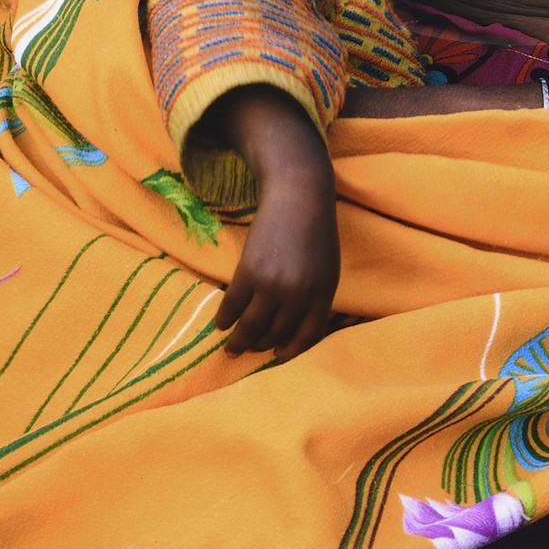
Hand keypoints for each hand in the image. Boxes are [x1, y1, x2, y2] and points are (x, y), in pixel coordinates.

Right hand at [208, 85, 340, 358]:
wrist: (299, 195)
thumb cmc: (315, 232)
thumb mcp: (327, 267)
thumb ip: (315, 299)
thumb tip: (295, 334)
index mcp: (323, 293)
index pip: (308, 335)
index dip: (291, 349)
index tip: (278, 353)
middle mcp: (300, 294)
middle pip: (276, 333)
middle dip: (261, 345)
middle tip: (249, 350)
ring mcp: (273, 284)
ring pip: (252, 326)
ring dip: (239, 342)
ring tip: (232, 347)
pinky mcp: (249, 272)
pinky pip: (233, 306)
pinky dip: (225, 319)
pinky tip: (221, 323)